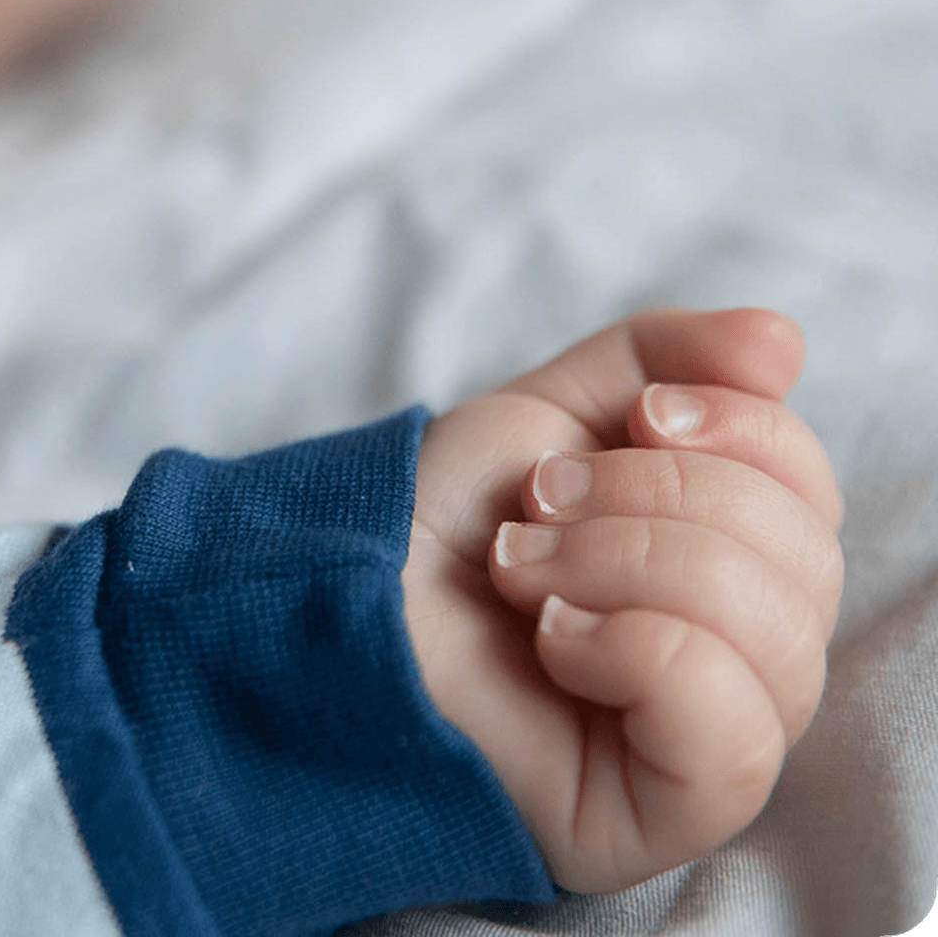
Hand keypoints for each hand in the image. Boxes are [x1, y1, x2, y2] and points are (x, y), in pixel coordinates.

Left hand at [402, 306, 843, 895]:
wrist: (339, 592)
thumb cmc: (442, 518)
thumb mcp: (550, 409)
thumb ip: (665, 358)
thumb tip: (784, 341)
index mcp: (722, 561)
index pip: (813, 495)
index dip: (747, 432)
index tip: (642, 415)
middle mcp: (734, 653)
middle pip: (806, 561)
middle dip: (657, 498)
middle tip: (544, 499)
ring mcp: (706, 740)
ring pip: (780, 640)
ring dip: (627, 562)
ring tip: (522, 565)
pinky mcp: (664, 812)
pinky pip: (734, 737)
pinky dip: (638, 652)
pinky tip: (553, 639)